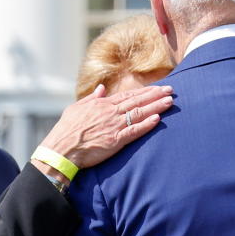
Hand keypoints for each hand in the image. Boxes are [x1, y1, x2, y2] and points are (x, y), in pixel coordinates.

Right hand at [39, 84, 173, 169]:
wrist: (62, 148)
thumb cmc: (66, 129)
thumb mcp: (76, 108)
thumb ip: (91, 97)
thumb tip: (101, 88)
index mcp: (102, 104)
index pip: (128, 95)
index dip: (145, 91)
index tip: (158, 88)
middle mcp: (110, 112)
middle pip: (138, 101)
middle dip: (156, 95)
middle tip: (172, 90)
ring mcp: (114, 126)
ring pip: (139, 113)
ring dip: (156, 106)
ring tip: (170, 102)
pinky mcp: (115, 140)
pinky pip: (134, 131)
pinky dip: (146, 124)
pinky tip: (158, 119)